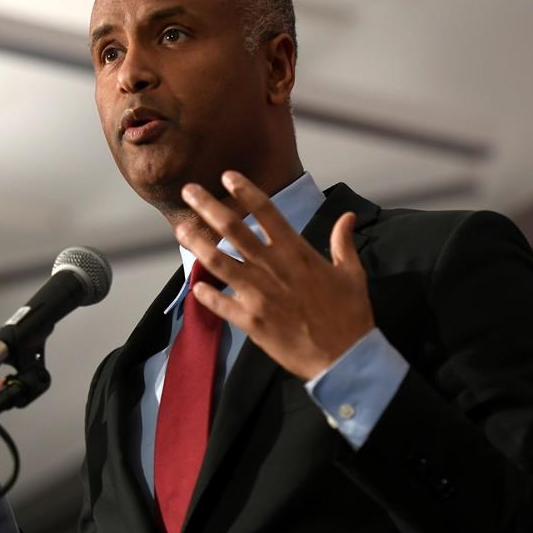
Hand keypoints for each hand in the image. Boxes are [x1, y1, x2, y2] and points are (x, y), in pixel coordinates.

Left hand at [176, 171, 374, 380]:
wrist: (344, 356)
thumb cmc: (349, 315)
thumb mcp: (352, 274)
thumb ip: (343, 242)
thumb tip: (347, 217)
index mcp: (297, 253)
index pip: (267, 212)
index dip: (245, 191)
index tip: (227, 176)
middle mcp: (272, 268)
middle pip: (233, 229)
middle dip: (207, 207)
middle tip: (189, 191)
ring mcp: (257, 294)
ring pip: (218, 261)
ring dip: (197, 243)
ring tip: (180, 229)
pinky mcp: (249, 321)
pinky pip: (219, 303)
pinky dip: (205, 293)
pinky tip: (195, 285)